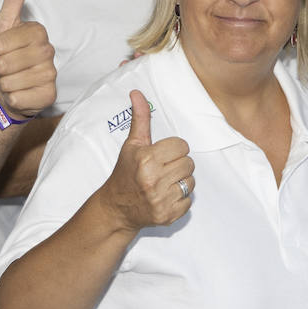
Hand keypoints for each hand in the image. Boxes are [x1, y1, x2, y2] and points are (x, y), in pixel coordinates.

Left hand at [0, 0, 55, 119]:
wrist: (10, 87)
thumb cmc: (7, 55)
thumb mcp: (4, 24)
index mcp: (38, 32)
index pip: (2, 42)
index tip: (1, 50)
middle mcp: (49, 52)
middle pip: (6, 62)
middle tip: (6, 67)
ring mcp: (51, 75)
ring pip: (11, 82)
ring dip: (4, 83)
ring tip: (11, 79)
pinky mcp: (49, 96)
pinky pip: (19, 99)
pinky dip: (12, 98)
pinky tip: (19, 93)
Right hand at [98, 90, 194, 232]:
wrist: (117, 208)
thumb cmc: (125, 173)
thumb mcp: (131, 144)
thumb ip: (140, 119)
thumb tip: (137, 93)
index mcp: (146, 159)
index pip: (182, 146)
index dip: (173, 149)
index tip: (162, 154)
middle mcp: (153, 180)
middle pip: (189, 163)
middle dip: (178, 164)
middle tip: (163, 168)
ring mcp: (160, 200)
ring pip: (191, 182)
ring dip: (181, 181)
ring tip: (165, 182)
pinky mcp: (167, 215)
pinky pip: (189, 201)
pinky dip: (180, 199)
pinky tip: (165, 196)